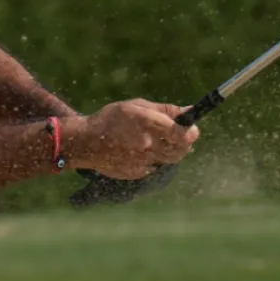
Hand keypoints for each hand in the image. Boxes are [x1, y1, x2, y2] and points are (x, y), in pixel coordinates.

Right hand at [62, 99, 199, 179]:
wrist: (86, 143)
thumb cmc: (111, 119)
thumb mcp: (137, 106)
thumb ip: (165, 110)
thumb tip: (190, 111)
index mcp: (147, 123)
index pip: (181, 133)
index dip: (191, 132)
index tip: (193, 128)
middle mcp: (146, 144)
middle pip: (180, 149)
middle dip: (184, 142)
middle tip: (181, 135)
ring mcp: (142, 161)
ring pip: (170, 159)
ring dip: (171, 151)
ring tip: (159, 141)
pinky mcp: (137, 173)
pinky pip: (155, 167)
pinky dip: (155, 159)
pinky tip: (142, 151)